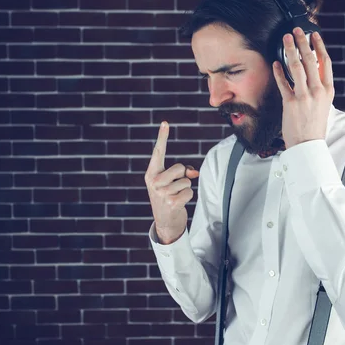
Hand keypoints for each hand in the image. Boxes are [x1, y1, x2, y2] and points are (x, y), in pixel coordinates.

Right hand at [144, 121, 199, 244]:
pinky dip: (188, 197)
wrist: (164, 222)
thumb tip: (193, 173)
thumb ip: (180, 173)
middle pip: (179, 168)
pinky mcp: (171, 203)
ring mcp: (161, 193)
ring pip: (186, 181)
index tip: (165, 122)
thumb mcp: (169, 183)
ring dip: (185, 189)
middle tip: (175, 187)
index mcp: (151, 174)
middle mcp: (153, 181)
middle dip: (183, 176)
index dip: (162, 137)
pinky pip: (189, 192)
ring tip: (176, 197)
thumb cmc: (168, 197)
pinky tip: (179, 203)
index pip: (158, 152)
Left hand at [273, 27, 334, 148]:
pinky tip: (275, 63)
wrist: (308, 144)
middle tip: (296, 30)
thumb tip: (313, 70)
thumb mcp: (324, 104)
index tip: (314, 35)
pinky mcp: (291, 103)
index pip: (325, 62)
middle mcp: (318, 91)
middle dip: (302, 42)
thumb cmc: (314, 125)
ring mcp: (304, 96)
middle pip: (310, 60)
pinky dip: (278, 71)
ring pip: (297, 67)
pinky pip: (283, 82)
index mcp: (328, 90)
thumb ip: (319, 87)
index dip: (319, 46)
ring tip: (285, 39)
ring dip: (290, 49)